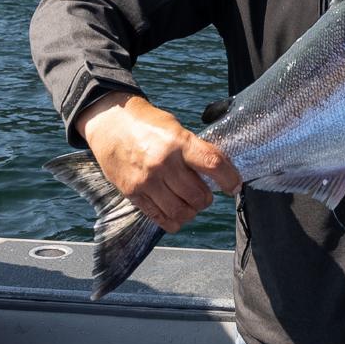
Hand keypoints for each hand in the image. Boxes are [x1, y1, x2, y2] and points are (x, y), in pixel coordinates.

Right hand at [78, 92, 240, 231]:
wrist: (110, 122)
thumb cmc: (146, 123)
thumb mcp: (175, 127)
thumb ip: (194, 149)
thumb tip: (217, 172)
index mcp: (178, 142)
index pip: (213, 164)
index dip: (230, 179)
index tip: (234, 185)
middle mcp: (163, 163)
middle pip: (199, 196)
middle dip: (207, 198)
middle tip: (204, 193)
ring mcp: (146, 181)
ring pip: (182, 212)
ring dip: (192, 211)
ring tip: (190, 203)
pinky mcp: (133, 193)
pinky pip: (161, 218)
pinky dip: (175, 220)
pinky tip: (176, 212)